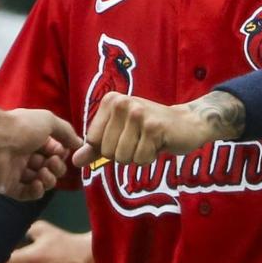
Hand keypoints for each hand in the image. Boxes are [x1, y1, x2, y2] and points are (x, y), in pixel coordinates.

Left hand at [0, 108, 80, 200]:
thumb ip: (66, 131)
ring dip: (48, 179)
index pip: (52, 150)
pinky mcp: (7, 187)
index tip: (62, 152)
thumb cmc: (21, 128)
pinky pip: (26, 194)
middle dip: (56, 167)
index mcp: (31, 138)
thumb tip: (80, 144)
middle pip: (49, 167)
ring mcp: (15, 171)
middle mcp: (23, 154)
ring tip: (43, 172)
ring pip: (40, 181)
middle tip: (51, 162)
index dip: (60, 153)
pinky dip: (36, 191)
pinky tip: (37, 184)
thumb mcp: (48, 121)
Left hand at [72, 92, 220, 167]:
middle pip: (107, 151)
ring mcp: (138, 114)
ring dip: (137, 157)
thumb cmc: (150, 130)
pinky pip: (140, 159)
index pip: (92, 141)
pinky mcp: (153, 128)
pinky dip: (149, 158)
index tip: (126, 137)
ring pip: (122, 157)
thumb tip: (74, 161)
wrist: (187, 123)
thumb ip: (95, 147)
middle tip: (140, 140)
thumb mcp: (120, 134)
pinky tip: (158, 144)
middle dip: (124, 154)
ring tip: (148, 142)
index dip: (108, 148)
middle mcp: (122, 103)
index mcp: (110, 101)